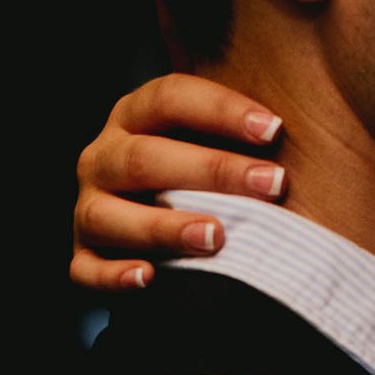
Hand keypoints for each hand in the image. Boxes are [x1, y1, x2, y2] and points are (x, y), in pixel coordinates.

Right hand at [72, 74, 288, 290]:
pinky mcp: (84, 258)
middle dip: (211, 171)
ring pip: (106, 215)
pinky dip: (115, 276)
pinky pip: (87, 270)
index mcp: (134, 116)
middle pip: (143, 157)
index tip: (274, 130)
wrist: (170, 242)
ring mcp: (88, 209)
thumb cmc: (206, 182)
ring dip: (162, 227)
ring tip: (216, 237)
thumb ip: (244, 126)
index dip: (221, 110)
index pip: (170, 98)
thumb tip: (290, 116)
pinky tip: (149, 277)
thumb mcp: (217, 141)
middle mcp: (103, 158)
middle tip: (272, 185)